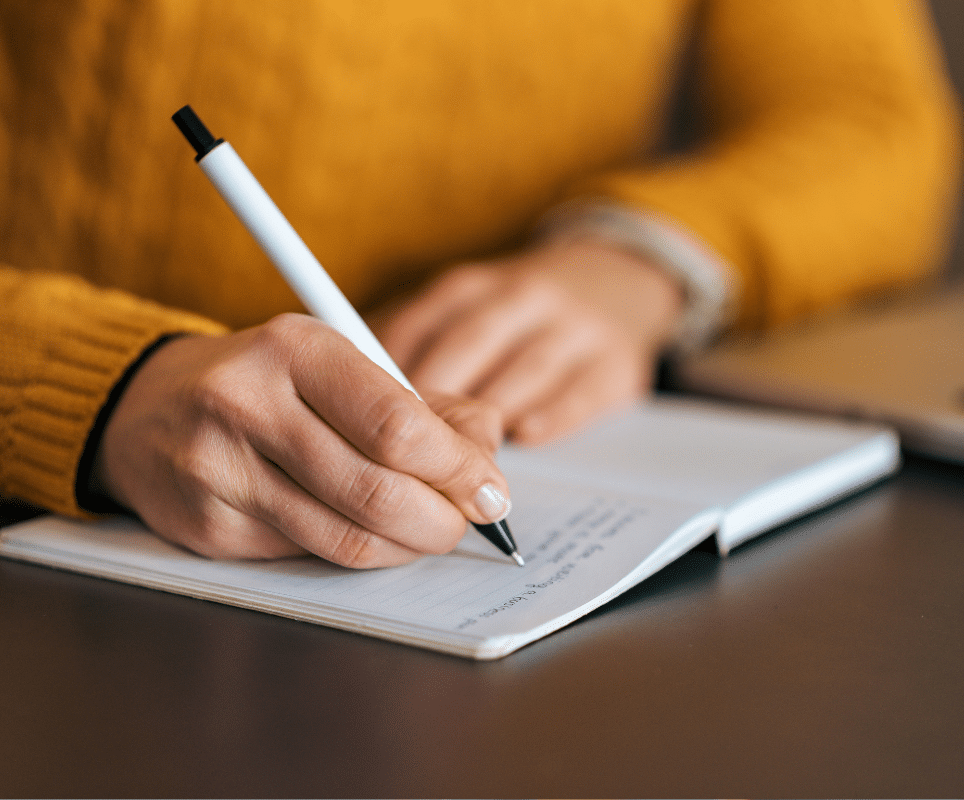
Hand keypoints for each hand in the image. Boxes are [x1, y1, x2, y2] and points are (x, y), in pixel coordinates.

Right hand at [91, 314, 510, 567]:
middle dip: (442, 519)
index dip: (458, 469)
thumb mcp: (344, 366)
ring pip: (346, 537)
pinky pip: (309, 556)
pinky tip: (369, 533)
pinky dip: (358, 552)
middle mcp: (248, 403)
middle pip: (377, 490)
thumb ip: (426, 405)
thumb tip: (487, 452)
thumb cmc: (270, 383)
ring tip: (427, 531)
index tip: (490, 489)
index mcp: (296, 348)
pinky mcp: (207, 526)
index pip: (398, 425)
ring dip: (407, 546)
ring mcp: (220, 469)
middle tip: (466, 521)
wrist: (147, 407)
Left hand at [374, 240, 683, 443]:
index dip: (388, 374)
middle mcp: (523, 297)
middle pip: (468, 346)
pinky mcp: (615, 363)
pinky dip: (551, 415)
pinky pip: (580, 392)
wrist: (617, 281)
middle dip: (434, 400)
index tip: (363, 417)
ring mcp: (574, 328)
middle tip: (405, 451)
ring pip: (523, 369)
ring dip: (488, 416)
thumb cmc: (517, 314)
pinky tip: (526, 436)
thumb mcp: (464, 310)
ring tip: (458, 461)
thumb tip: (346, 392)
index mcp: (472, 287)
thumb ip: (413, 344)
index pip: (420, 326)